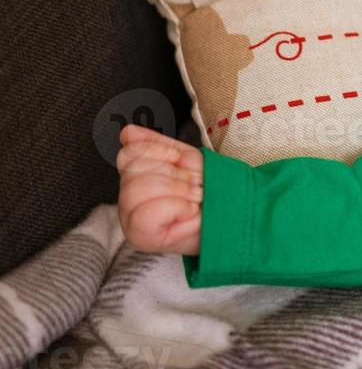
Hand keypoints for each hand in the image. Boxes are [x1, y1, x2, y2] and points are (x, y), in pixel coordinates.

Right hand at [116, 124, 203, 254]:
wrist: (229, 219)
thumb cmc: (208, 193)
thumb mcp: (186, 162)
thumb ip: (157, 145)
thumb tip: (128, 132)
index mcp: (134, 178)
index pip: (129, 153)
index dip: (160, 152)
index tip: (180, 161)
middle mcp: (125, 199)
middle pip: (134, 170)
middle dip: (176, 174)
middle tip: (195, 186)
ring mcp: (129, 219)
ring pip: (139, 188)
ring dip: (179, 190)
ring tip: (193, 199)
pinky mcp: (139, 236)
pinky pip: (149, 211)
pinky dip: (177, 207)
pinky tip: (187, 212)